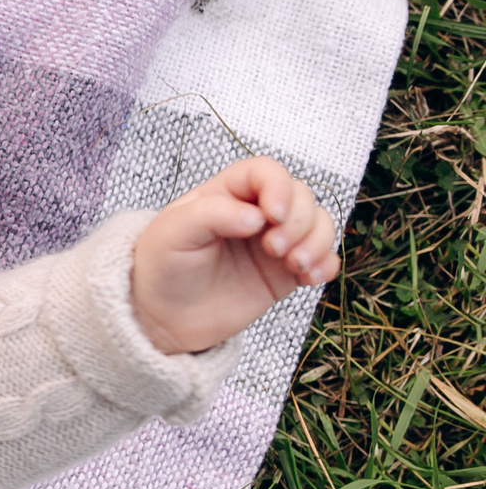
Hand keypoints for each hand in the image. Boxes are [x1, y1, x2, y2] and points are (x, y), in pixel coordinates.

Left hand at [129, 157, 340, 354]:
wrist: (163, 317)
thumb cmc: (162, 267)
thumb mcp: (173, 233)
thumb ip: (212, 214)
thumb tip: (257, 216)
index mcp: (225, 193)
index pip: (266, 172)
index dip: (279, 187)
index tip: (272, 216)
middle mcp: (255, 212)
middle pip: (301, 196)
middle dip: (298, 221)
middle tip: (273, 249)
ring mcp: (273, 241)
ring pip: (319, 223)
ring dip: (317, 241)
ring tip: (294, 265)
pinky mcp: (286, 272)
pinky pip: (324, 258)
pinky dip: (326, 264)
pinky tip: (308, 278)